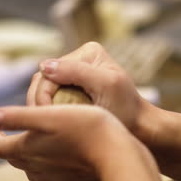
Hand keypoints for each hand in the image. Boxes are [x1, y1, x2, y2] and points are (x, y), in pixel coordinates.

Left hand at [0, 105, 139, 180]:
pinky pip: (48, 171)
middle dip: (6, 141)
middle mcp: (37, 167)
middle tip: (8, 127)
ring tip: (30, 138)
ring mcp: (55, 176)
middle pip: (13, 157)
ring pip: (30, 166)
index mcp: (27, 150)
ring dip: (24, 152)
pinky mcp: (72, 178)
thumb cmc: (86, 128)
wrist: (117, 153)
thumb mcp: (49, 114)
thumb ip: (17, 116)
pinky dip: (43, 160)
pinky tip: (55, 151)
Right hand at [28, 42, 143, 129]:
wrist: (140, 127)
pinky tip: (54, 124)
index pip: (50, 72)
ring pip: (44, 90)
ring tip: (47, 126)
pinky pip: (51, 98)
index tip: (46, 118)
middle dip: (40, 102)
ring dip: (43, 108)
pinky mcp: (73, 91)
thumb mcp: (105, 87)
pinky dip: (50, 111)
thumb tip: (44, 66)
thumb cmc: (128, 110)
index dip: (43, 95)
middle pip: (44, 80)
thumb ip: (76, 72)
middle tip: (42, 125)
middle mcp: (80, 59)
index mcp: (88, 53)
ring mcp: (75, 75)